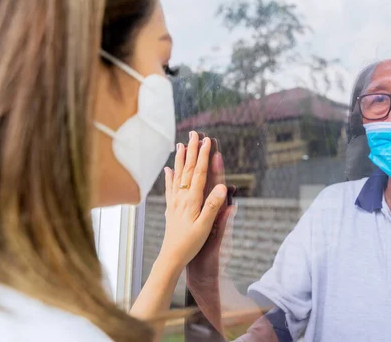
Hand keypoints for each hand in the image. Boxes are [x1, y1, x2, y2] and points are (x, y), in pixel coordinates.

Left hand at [160, 131, 226, 268]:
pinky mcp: (171, 208)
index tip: (207, 140)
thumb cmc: (190, 243)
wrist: (170, 257)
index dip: (203, 155)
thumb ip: (213, 206)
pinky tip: (168, 169)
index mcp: (191, 200)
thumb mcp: (205, 226)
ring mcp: (175, 202)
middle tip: (194, 134)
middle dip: (191, 150)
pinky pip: (170, 188)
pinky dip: (169, 176)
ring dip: (180, 158)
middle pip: (187, 169)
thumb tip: (223, 186)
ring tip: (180, 144)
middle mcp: (181, 197)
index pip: (198, 172)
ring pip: (177, 175)